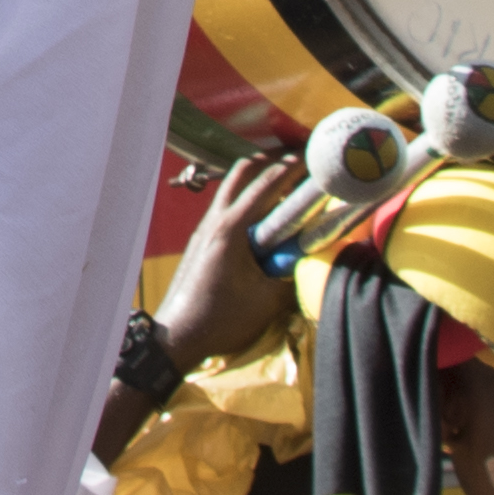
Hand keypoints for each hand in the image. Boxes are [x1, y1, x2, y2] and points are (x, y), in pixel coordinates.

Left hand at [159, 154, 296, 363]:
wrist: (179, 335)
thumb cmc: (222, 319)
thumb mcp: (268, 301)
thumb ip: (293, 275)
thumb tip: (314, 258)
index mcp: (231, 229)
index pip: (265, 186)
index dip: (291, 168)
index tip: (312, 158)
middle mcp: (214, 221)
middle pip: (241, 173)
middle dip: (270, 162)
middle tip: (296, 163)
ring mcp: (204, 229)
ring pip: (230, 189)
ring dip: (256, 181)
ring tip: (283, 186)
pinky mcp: (201, 241)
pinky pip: (225, 207)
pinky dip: (245, 200)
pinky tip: (262, 217)